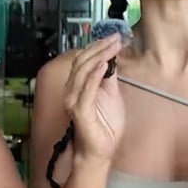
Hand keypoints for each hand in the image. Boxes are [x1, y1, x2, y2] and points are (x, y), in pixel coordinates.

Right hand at [63, 34, 125, 160]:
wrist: (100, 151)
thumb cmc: (103, 126)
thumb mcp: (111, 95)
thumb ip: (109, 77)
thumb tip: (112, 58)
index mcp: (78, 85)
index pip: (84, 59)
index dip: (98, 46)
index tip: (114, 36)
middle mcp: (72, 91)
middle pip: (82, 61)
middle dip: (100, 47)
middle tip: (115, 38)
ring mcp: (74, 100)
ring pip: (83, 72)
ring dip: (99, 56)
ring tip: (112, 47)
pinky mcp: (80, 111)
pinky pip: (86, 90)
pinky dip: (94, 76)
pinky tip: (104, 64)